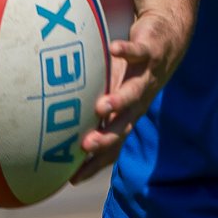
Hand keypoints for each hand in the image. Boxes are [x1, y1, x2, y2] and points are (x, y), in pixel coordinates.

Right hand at [73, 10, 187, 184]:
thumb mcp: (107, 91)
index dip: (95, 163)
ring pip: (133, 93)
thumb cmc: (130, 69)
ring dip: (119, 101)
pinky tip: (113, 50)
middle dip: (106, 137)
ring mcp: (145, 78)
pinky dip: (126, 51)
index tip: (73, 178)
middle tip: (86, 145)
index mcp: (127, 116)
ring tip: (101, 107)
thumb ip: (88, 108)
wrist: (167, 40)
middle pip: (123, 125)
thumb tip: (51, 121)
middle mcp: (137, 102)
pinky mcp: (149, 52)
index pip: (112, 146)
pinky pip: (137, 52)